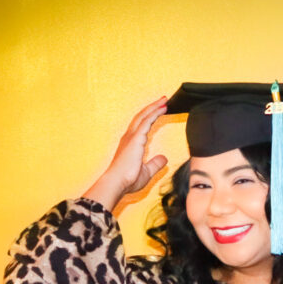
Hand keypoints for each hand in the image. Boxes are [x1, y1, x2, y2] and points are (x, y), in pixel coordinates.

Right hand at [83, 96, 167, 210]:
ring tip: (164, 100)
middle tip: (163, 100)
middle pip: (142, 117)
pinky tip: (162, 108)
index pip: (141, 126)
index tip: (160, 110)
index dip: (150, 116)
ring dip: (154, 107)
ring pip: (144, 116)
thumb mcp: (146, 172)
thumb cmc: (127, 180)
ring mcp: (131, 137)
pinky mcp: (135, 139)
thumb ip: (155, 164)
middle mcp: (129, 137)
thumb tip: (164, 158)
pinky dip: (155, 113)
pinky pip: (146, 122)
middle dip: (152, 107)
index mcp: (131, 144)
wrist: (117, 183)